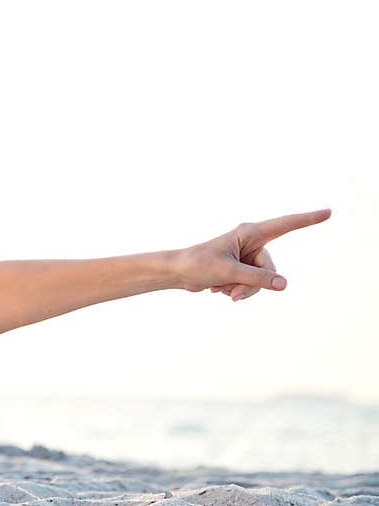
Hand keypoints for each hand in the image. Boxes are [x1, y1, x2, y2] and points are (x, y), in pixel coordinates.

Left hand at [172, 208, 331, 299]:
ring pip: (261, 280)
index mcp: (250, 232)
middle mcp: (251, 242)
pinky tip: (218, 288)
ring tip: (221, 290)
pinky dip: (236, 289)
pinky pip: (251, 284)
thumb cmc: (198, 265)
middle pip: (270, 268)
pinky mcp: (242, 267)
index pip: (285, 225)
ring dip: (242, 289)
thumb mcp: (229, 272)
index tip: (328, 212)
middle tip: (232, 292)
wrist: (178, 273)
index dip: (307, 219)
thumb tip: (283, 284)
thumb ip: (257, 278)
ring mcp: (247, 256)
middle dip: (253, 284)